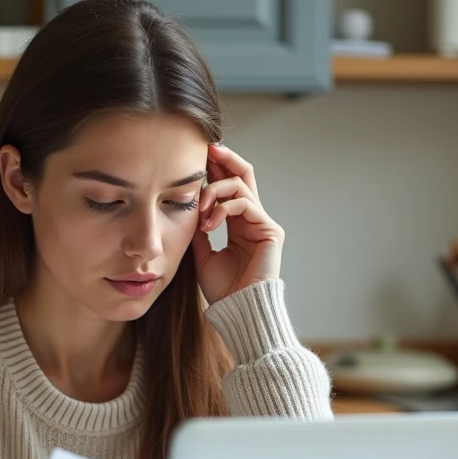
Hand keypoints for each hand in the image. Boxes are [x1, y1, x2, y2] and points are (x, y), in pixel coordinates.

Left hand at [192, 143, 284, 304]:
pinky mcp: (270, 230)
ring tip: (199, 211)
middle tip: (207, 148)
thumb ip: (199, 228)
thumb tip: (187, 207)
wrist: (238, 310)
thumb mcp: (202, 253)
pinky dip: (223, 208)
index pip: (229, 186)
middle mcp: (253, 219)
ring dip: (214, 191)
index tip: (196, 157)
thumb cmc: (222, 289)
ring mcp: (263, 223)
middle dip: (225, 158)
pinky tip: (208, 223)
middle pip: (244, 174)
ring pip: (241, 184)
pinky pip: (245, 204)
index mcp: (238, 224)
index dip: (215, 169)